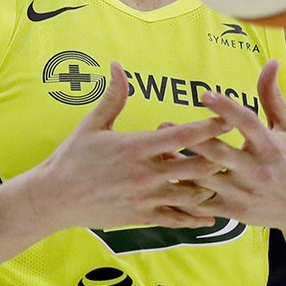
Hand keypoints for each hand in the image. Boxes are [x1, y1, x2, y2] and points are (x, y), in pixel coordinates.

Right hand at [22, 62, 231, 232]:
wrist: (54, 197)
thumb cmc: (72, 158)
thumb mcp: (93, 124)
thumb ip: (113, 96)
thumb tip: (118, 65)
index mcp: (136, 146)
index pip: (182, 136)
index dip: (209, 127)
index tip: (228, 119)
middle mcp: (146, 174)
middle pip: (197, 166)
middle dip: (217, 158)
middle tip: (231, 150)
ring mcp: (146, 198)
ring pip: (193, 195)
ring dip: (209, 186)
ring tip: (222, 178)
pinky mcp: (142, 217)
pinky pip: (177, 220)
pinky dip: (197, 218)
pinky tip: (210, 215)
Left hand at [174, 59, 285, 230]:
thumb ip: (272, 97)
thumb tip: (271, 61)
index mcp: (270, 147)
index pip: (247, 123)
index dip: (226, 108)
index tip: (204, 94)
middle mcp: (257, 170)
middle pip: (219, 153)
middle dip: (191, 139)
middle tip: (165, 125)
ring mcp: (244, 193)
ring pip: (205, 179)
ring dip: (181, 166)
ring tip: (159, 151)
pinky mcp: (235, 212)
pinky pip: (203, 203)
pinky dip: (184, 194)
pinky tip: (167, 181)